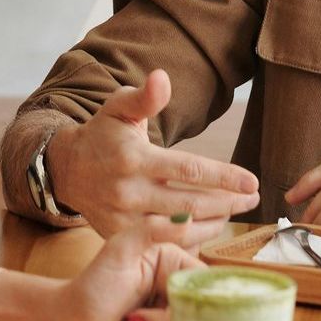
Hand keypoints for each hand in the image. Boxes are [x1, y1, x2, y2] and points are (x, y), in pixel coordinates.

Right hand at [47, 72, 259, 241]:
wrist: (66, 170)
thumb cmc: (102, 135)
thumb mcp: (119, 108)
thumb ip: (145, 97)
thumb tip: (162, 77)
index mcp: (134, 159)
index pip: (189, 170)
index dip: (224, 177)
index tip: (253, 181)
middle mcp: (129, 191)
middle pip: (191, 204)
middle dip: (229, 202)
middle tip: (253, 198)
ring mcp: (124, 218)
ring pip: (181, 228)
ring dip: (215, 222)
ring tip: (236, 210)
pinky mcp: (120, 236)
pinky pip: (163, 243)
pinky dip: (191, 238)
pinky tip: (210, 227)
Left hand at [51, 226, 194, 320]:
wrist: (73, 320)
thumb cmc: (93, 284)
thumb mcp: (120, 250)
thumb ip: (151, 230)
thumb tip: (187, 219)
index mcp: (172, 260)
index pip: (203, 278)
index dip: (193, 294)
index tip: (171, 303)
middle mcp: (175, 284)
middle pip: (198, 308)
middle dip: (168, 320)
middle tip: (136, 317)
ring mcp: (170, 310)